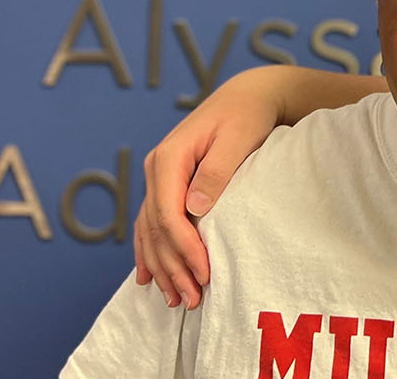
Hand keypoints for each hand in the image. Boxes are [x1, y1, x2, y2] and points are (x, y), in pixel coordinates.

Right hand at [132, 68, 282, 308]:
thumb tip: (195, 208)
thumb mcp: (237, 138)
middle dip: (173, 266)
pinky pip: (152, 225)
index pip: (168, 213)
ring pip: (150, 231)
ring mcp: (158, 178)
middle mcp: (156, 169)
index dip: (184, 247)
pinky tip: (151, 278)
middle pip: (157, 228)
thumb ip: (216, 172)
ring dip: (162, 267)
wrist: (245, 97)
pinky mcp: (167, 185)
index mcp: (169, 158)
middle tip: (192, 300)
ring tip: (177, 299)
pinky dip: (151, 252)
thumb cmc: (246, 116)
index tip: (204, 272)